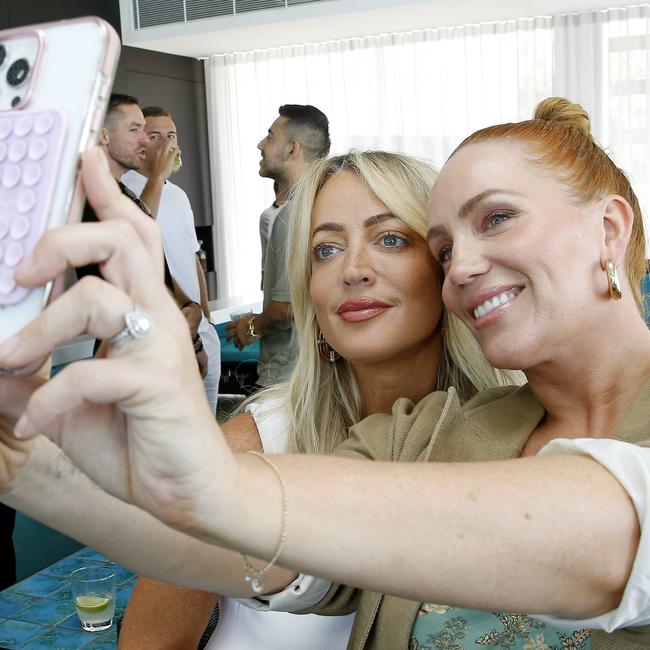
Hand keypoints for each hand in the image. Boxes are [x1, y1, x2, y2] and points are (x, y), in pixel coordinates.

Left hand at [0, 147, 234, 529]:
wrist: (186, 488)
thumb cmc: (141, 437)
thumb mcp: (72, 402)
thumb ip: (35, 375)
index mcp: (141, 314)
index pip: (131, 239)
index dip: (108, 196)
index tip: (85, 161)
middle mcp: (155, 320)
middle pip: (123, 242)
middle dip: (66, 238)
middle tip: (24, 272)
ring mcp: (159, 349)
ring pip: (98, 299)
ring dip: (40, 329)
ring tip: (11, 360)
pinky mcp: (157, 384)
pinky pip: (90, 375)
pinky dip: (49, 399)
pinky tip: (37, 424)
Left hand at [225, 317, 254, 350]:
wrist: (260, 324)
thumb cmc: (256, 319)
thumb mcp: (249, 316)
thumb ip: (247, 319)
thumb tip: (249, 319)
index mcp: (238, 323)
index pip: (230, 325)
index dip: (227, 328)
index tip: (226, 329)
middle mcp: (237, 329)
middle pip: (230, 335)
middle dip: (228, 338)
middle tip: (227, 339)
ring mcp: (240, 336)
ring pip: (235, 341)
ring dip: (235, 344)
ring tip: (235, 346)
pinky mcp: (244, 341)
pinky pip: (241, 346)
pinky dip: (241, 348)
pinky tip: (240, 349)